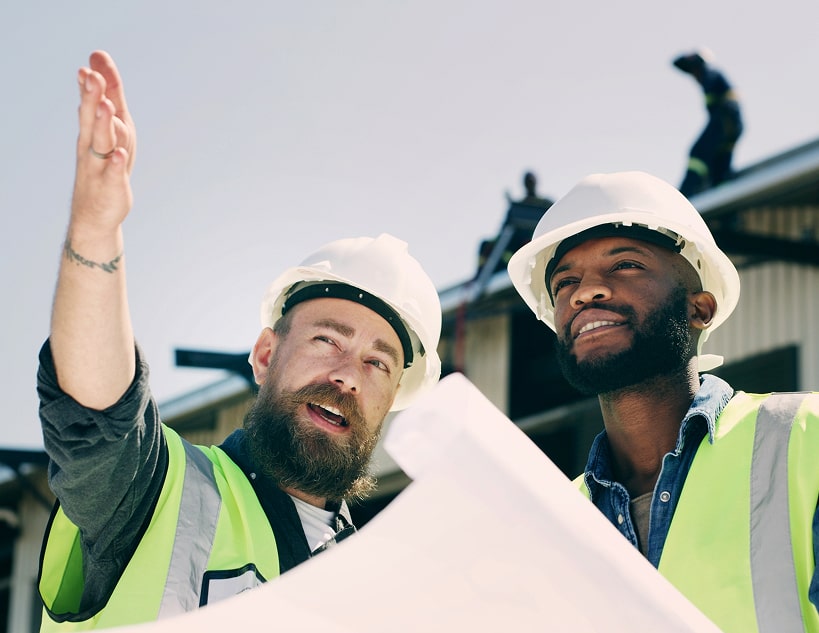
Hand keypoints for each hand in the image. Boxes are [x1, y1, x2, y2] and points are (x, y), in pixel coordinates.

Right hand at [71, 50, 136, 233]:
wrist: (95, 213)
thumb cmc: (106, 165)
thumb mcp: (112, 129)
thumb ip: (109, 96)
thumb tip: (100, 63)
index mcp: (93, 131)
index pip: (91, 104)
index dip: (92, 85)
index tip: (91, 63)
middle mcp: (93, 146)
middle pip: (93, 119)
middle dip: (93, 97)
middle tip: (92, 76)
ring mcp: (100, 166)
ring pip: (102, 143)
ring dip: (103, 124)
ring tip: (106, 107)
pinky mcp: (111, 186)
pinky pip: (113, 173)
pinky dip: (116, 163)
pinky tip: (120, 155)